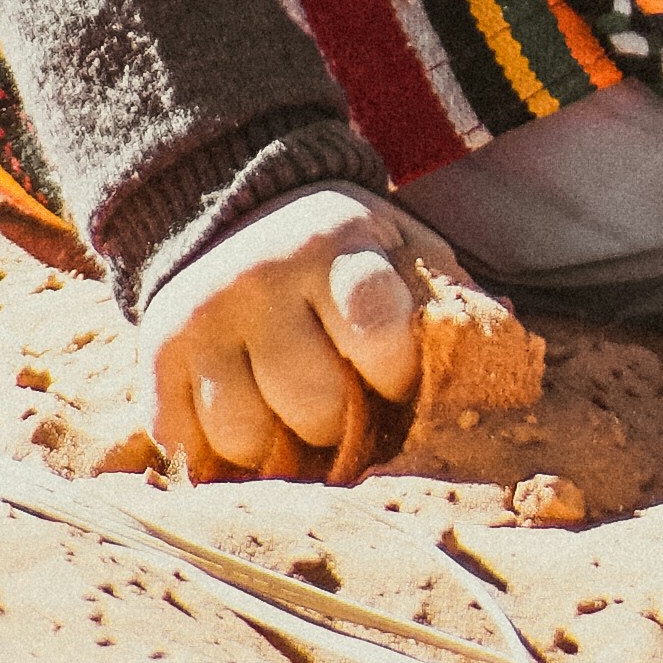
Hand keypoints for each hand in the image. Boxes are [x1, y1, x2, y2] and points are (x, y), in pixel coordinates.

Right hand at [144, 188, 429, 479]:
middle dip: (341, 419)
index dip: (397, 371)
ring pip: (249, 437)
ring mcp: (201, 320)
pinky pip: (193, 447)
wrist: (227, 210)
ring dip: (280, 443)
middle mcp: (259, 278)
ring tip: (290, 408)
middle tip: (341, 399)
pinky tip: (244, 413)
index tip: (394, 373)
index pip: (378, 330)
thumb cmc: (340, 252)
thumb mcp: (402, 246)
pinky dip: (223, 452)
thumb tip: (507, 354)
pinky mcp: (156, 359)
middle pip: (314, 404)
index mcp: (333, 242)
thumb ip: (451, 296)